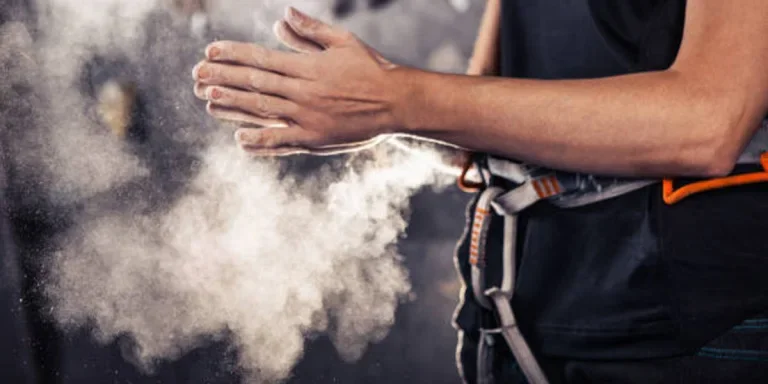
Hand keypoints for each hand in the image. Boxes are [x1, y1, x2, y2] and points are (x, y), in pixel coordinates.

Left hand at [192, 7, 403, 155]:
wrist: (396, 103)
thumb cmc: (371, 69)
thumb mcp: (343, 41)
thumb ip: (311, 31)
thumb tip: (282, 17)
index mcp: (307, 66)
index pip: (261, 58)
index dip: (233, 54)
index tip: (209, 51)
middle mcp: (303, 91)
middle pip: (254, 83)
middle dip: (223, 77)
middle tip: (196, 74)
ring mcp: (307, 117)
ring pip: (262, 110)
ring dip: (232, 105)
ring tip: (207, 99)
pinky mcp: (315, 139)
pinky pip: (281, 141)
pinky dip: (260, 140)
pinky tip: (239, 138)